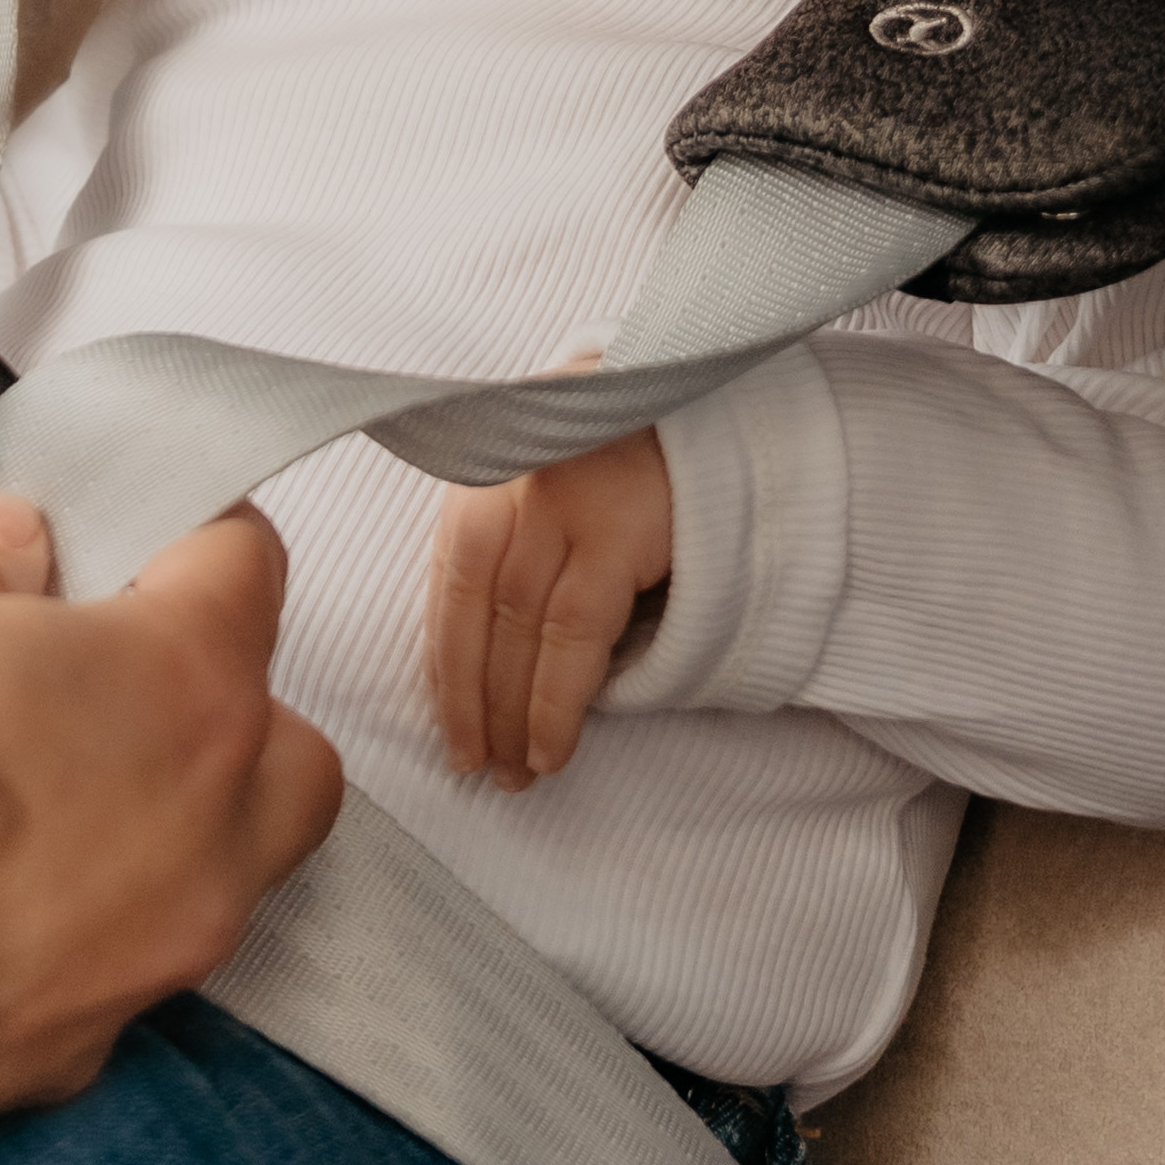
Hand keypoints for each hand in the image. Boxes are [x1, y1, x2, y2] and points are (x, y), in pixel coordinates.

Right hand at [0, 490, 340, 1114]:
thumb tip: (10, 560)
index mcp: (179, 687)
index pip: (244, 565)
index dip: (181, 534)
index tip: (118, 534)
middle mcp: (205, 834)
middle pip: (280, 744)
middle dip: (215, 702)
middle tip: (100, 678)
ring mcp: (155, 957)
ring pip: (221, 872)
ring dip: (159, 822)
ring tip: (29, 794)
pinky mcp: (82, 1051)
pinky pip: (120, 967)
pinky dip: (76, 927)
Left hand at [428, 426, 673, 787]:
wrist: (718, 390)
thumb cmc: (636, 448)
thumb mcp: (558, 474)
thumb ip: (519, 538)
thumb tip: (487, 648)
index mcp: (490, 473)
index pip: (449, 586)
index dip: (446, 667)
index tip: (449, 726)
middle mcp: (512, 483)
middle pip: (478, 614)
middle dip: (473, 703)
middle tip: (476, 767)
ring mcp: (561, 503)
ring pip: (520, 632)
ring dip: (514, 715)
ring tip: (517, 773)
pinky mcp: (615, 530)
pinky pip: (574, 636)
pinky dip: (556, 701)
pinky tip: (552, 744)